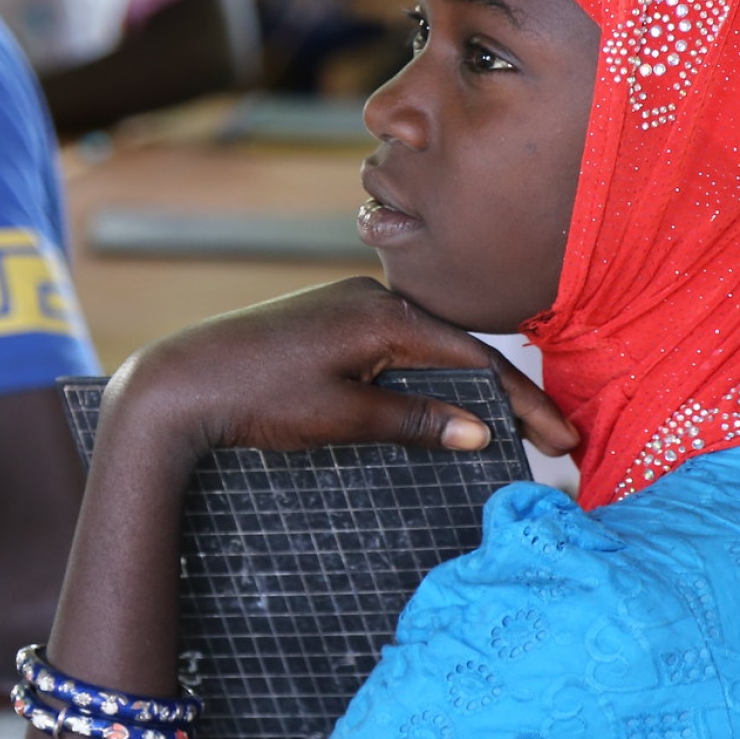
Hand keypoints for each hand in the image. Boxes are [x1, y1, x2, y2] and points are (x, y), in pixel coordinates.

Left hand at [99, 277, 577, 471]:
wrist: (176, 382)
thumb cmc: (253, 398)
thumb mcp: (339, 417)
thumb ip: (412, 422)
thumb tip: (481, 433)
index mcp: (383, 316)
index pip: (476, 359)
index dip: (525, 401)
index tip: (563, 438)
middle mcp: (373, 300)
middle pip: (462, 349)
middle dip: (511, 395)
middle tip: (555, 438)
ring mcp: (351, 308)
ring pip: (432, 348)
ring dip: (474, 386)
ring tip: (514, 428)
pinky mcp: (331, 323)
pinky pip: (401, 348)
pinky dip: (435, 377)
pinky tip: (448, 404)